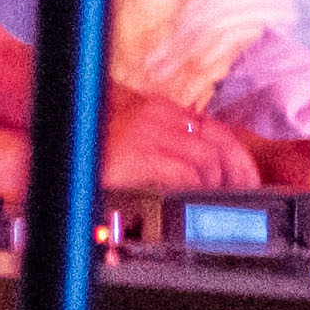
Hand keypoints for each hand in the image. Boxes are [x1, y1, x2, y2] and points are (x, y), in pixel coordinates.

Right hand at [96, 86, 261, 195]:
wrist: (60, 133)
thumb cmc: (96, 139)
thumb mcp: (134, 132)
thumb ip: (164, 142)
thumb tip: (196, 168)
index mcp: (162, 109)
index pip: (216, 128)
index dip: (239, 155)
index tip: (248, 177)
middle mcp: (160, 117)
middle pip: (219, 141)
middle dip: (239, 170)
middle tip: (244, 193)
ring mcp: (150, 134)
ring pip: (207, 157)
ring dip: (218, 183)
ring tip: (216, 200)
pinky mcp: (139, 156)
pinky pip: (184, 173)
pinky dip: (197, 189)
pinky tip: (194, 200)